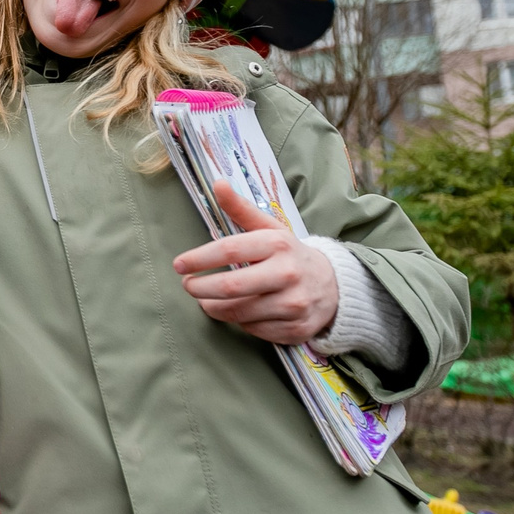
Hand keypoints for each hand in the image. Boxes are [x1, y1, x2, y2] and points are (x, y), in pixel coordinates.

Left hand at [171, 181, 339, 343]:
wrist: (334, 286)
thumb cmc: (290, 255)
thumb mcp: (270, 229)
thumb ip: (241, 209)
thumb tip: (218, 183)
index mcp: (278, 244)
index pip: (229, 250)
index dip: (199, 258)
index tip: (179, 264)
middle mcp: (287, 274)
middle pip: (230, 287)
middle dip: (201, 288)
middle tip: (188, 286)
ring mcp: (293, 304)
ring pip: (238, 313)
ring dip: (214, 308)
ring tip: (206, 300)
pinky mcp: (295, 329)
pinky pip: (253, 329)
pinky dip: (239, 322)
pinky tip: (237, 311)